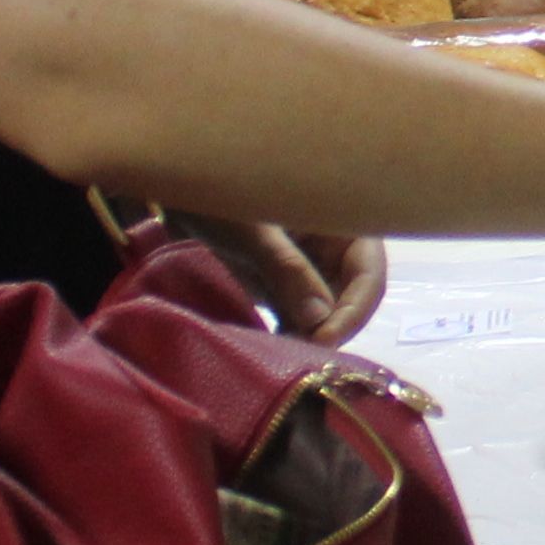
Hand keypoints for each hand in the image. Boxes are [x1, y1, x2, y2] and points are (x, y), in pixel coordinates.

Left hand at [172, 214, 386, 343]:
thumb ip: (287, 269)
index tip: (323, 341)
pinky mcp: (284, 282)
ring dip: (310, 334)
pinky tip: (273, 345)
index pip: (369, 273)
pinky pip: (298, 313)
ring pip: (326, 310)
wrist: (175, 188)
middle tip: (301, 356)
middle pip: (352, 297)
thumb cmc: (217, 195)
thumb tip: (318, 319)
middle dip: (331, 327)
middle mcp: (334, 245)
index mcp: (342, 221)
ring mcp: (309, 265)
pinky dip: (290, 331)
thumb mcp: (253, 229)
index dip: (354, 310)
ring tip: (284, 353)